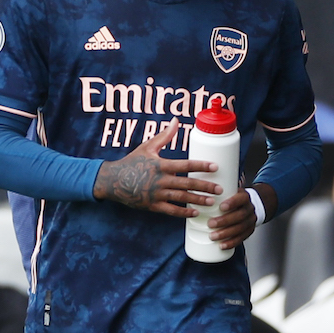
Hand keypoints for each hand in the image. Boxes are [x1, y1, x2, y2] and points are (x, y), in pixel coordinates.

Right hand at [92, 118, 221, 215]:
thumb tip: (176, 120)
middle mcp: (159, 179)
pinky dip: (183, 212)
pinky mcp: (152, 205)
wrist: (113, 180)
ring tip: (212, 202)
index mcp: (160, 164)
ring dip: (198, 200)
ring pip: (181, 197)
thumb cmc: (132, 162)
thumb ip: (164, 136)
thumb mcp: (147, 147)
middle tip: (220, 189)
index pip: (185, 164)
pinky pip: (171, 210)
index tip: (215, 167)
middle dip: (205, 186)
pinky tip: (195, 212)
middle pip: (187, 183)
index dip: (201, 166)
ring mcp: (156, 194)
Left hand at [207, 190, 256, 248]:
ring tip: (213, 236)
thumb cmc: (230, 199)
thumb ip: (214, 193)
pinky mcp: (249, 231)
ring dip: (226, 234)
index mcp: (244, 197)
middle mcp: (249, 209)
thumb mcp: (225, 192)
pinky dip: (231, 243)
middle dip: (224, 221)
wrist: (245, 206)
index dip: (232, 203)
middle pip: (240, 215)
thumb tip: (195, 194)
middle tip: (210, 224)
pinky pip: (242, 238)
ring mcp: (250, 221)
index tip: (221, 207)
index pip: (242, 198)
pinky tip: (222, 245)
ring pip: (240, 228)